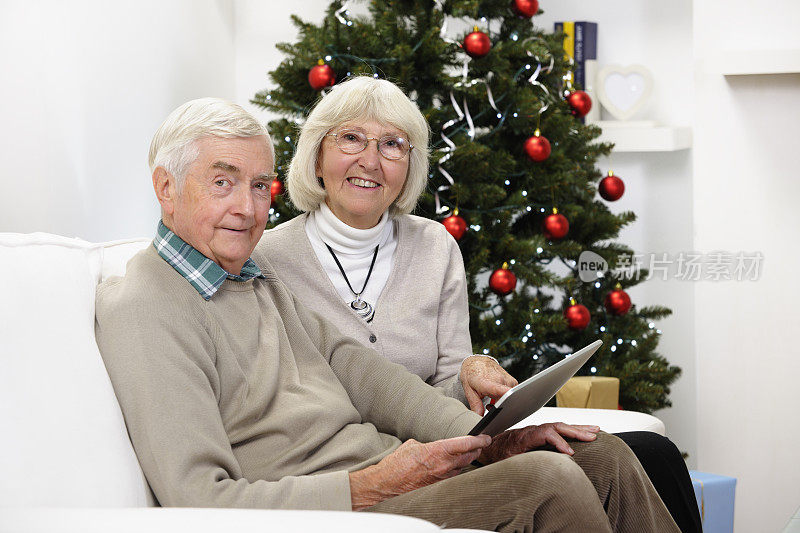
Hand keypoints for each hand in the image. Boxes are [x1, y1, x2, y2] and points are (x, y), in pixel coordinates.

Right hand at [348, 434, 490, 509]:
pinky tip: (455, 465)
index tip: (486, 437)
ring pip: (463, 466)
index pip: (466, 444)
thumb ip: (428, 444)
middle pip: (470, 456)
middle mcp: (444, 465)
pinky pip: (454, 475)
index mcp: (439, 451)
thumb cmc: (397, 464)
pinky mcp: (439, 485)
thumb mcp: (413, 445)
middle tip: (481, 443)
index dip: (479, 440)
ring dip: (468, 459)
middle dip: (477, 449)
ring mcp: (443, 477)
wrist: (388, 484)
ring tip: (471, 453)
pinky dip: (457, 468)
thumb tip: (433, 446)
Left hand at [460, 356, 518, 413]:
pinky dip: (505, 398)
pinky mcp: (513, 381)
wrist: (477, 361)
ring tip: (491, 399)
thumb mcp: (469, 390)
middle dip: (499, 408)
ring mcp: (509, 380)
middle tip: (488, 406)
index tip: (509, 405)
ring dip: (501, 402)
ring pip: (510, 398)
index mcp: (488, 382)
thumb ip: (475, 405)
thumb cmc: (472, 374)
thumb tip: (480, 419)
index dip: (507, 399)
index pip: (502, 391)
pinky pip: (512, 394)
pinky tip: (496, 397)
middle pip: (506, 400)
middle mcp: (501, 380)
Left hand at [478, 422, 600, 464]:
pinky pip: (559, 429)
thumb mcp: (506, 463)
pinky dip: (573, 429)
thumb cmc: (498, 456)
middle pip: (556, 426)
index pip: (545, 434)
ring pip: (560, 426)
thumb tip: (531, 469)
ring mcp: (538, 430)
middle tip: (593, 437)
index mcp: (525, 437)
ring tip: (596, 430)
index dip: (559, 442)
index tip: (570, 453)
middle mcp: (533, 431)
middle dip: (576, 431)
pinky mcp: (541, 433)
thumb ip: (518, 463)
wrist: (490, 446)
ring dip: (578, 428)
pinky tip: (584, 432)